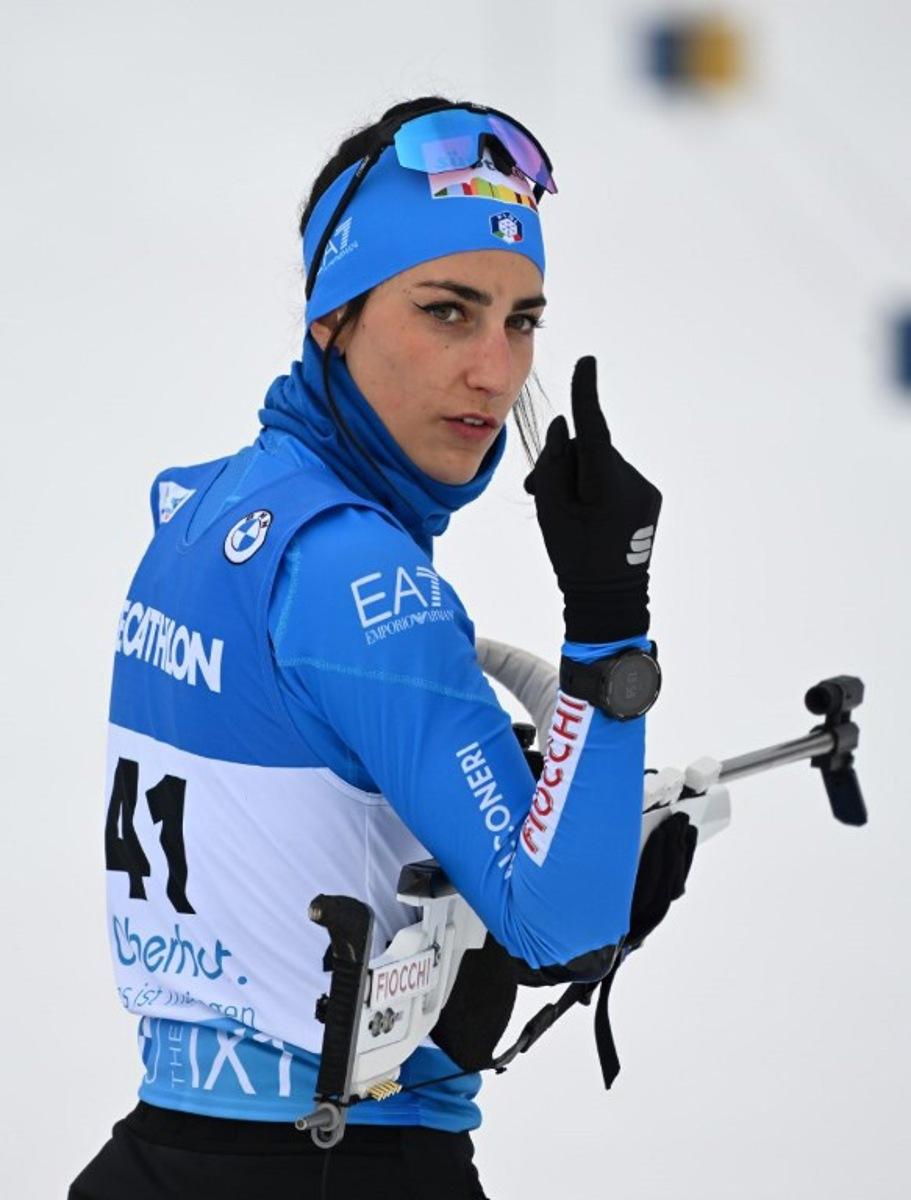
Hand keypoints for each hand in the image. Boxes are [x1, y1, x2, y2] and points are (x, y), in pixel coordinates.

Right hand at [523, 356, 661, 640]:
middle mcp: (633, 481)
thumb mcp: (550, 510)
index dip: (588, 395)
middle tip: (535, 493)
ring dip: (579, 478)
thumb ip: (553, 465)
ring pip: (602, 464)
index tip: (587, 363)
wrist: (610, 599)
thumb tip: (565, 427)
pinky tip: (586, 516)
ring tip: (563, 512)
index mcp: (607, 485)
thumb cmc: (574, 557)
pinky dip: (596, 487)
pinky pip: (615, 478)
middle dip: (565, 464)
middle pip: (590, 451)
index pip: (595, 429)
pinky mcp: (649, 498)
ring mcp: (645, 490)